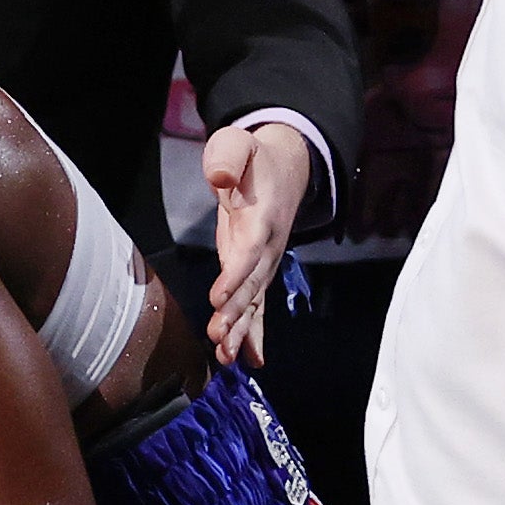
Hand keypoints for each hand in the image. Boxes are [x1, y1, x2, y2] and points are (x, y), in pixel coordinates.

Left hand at [201, 117, 312, 368]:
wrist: (285, 169)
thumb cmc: (253, 158)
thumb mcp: (237, 144)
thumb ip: (228, 156)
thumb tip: (220, 177)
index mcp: (262, 217)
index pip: (250, 250)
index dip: (237, 275)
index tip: (219, 298)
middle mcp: (268, 246)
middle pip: (253, 284)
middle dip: (238, 314)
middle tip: (219, 339)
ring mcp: (265, 262)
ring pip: (255, 301)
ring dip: (242, 331)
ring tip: (228, 359)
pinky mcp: (257, 271)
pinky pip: (257, 306)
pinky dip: (252, 333)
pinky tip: (248, 360)